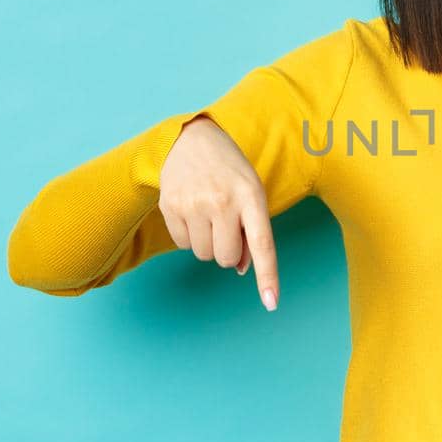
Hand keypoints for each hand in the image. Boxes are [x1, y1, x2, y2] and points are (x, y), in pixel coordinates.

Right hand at [159, 116, 279, 310]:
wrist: (191, 139)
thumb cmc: (230, 171)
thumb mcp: (251, 192)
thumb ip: (252, 230)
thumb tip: (241, 269)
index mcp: (251, 196)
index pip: (262, 244)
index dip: (267, 276)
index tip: (271, 303)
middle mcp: (222, 201)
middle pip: (226, 258)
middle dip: (228, 251)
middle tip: (227, 225)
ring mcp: (193, 204)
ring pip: (203, 255)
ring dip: (208, 244)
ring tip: (209, 215)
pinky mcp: (169, 206)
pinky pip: (183, 245)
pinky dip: (190, 236)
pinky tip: (192, 212)